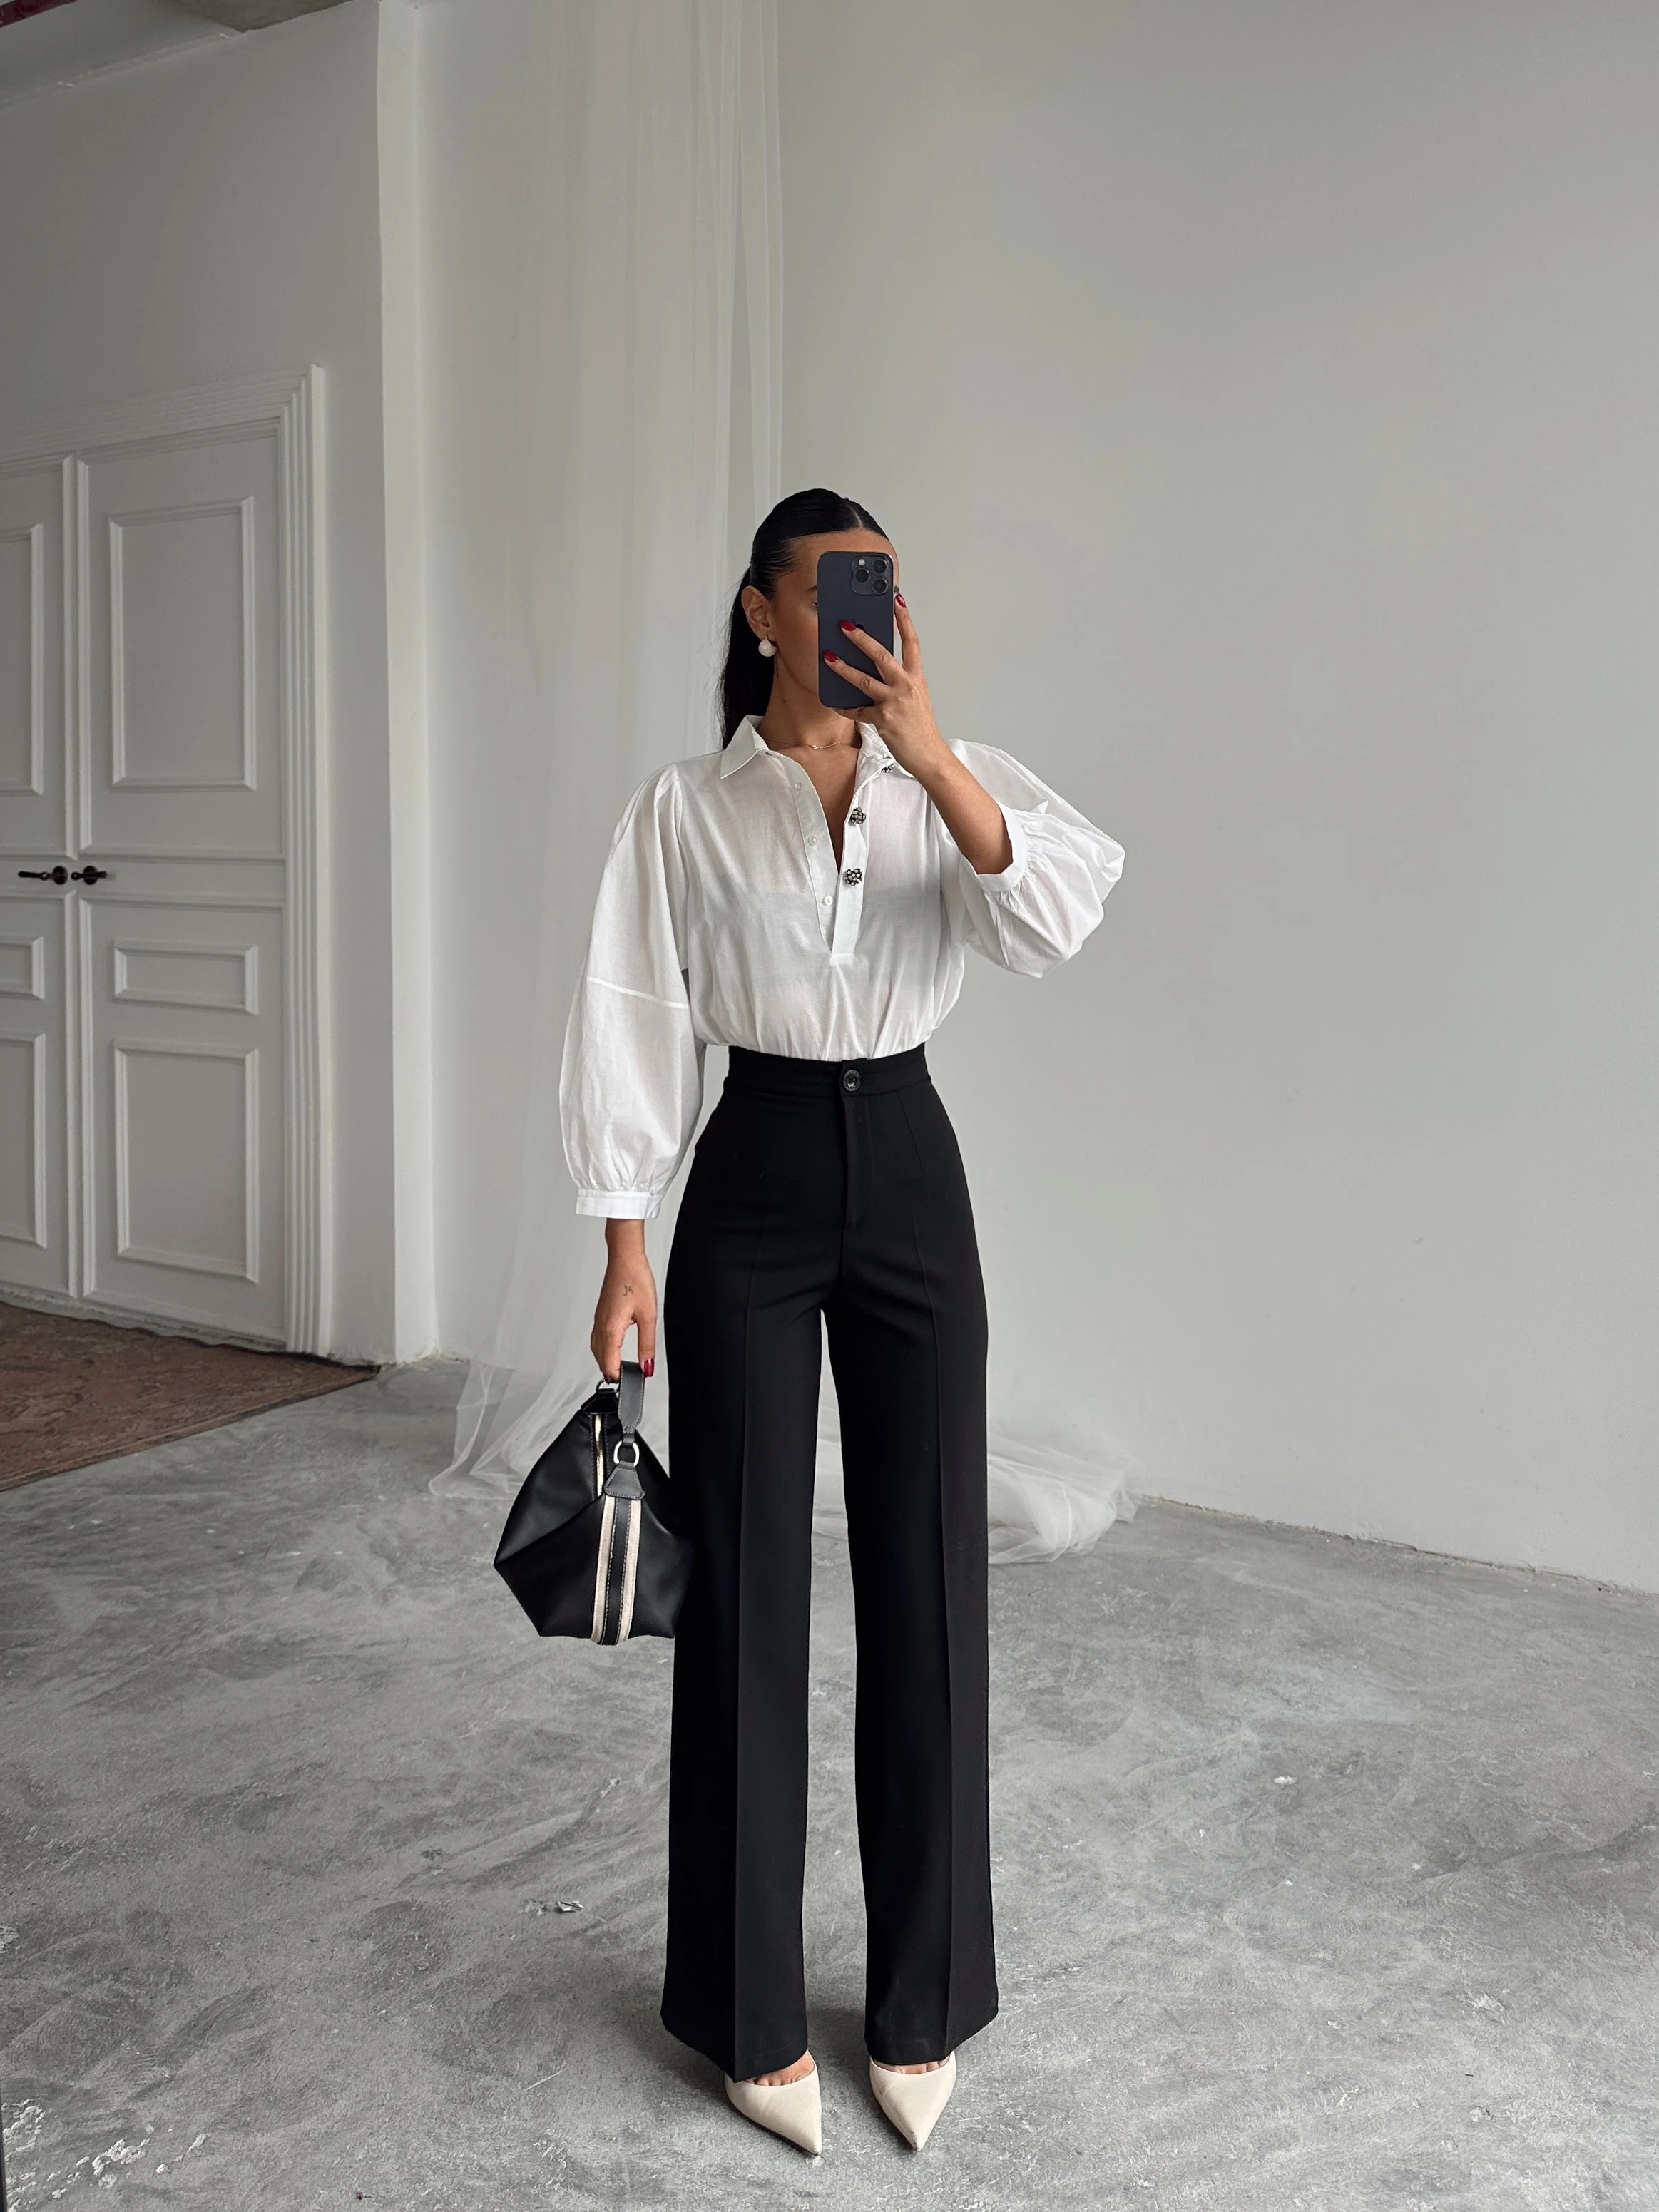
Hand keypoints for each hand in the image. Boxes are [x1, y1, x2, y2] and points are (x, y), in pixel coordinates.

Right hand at [591, 1222, 656, 1380]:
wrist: (625, 1258)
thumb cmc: (635, 1279)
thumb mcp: (649, 1315)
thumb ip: (647, 1344)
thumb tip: (647, 1366)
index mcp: (611, 1328)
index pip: (609, 1363)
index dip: (617, 1377)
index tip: (628, 1384)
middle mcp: (600, 1325)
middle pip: (600, 1359)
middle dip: (610, 1372)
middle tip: (624, 1382)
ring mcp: (598, 1319)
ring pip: (596, 1349)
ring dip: (605, 1361)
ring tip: (619, 1370)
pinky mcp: (601, 1314)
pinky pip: (597, 1338)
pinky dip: (603, 1349)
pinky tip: (612, 1349)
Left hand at [824, 591, 949, 777]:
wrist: (929, 755)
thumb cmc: (921, 728)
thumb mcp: (916, 697)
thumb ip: (900, 681)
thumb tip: (878, 667)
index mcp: (916, 677)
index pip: (912, 641)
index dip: (904, 619)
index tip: (896, 599)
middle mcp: (906, 686)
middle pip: (882, 654)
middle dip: (861, 638)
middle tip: (845, 625)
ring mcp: (894, 702)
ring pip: (864, 680)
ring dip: (843, 667)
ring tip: (829, 657)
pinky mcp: (882, 719)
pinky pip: (857, 710)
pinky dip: (844, 707)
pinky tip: (835, 702)